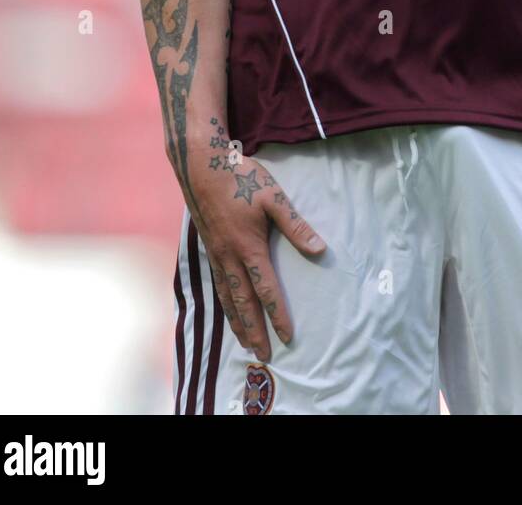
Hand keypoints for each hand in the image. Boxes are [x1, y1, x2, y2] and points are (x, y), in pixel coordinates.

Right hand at [180, 126, 326, 361]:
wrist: (200, 165)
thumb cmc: (240, 178)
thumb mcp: (274, 197)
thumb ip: (296, 226)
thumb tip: (320, 251)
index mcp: (248, 247)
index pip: (266, 290)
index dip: (277, 315)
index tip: (287, 337)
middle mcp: (229, 257)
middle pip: (243, 303)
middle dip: (254, 331)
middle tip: (263, 356)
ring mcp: (215, 254)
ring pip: (226, 297)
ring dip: (237, 322)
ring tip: (245, 343)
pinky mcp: (208, 247)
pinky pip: (216, 284)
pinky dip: (223, 303)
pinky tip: (227, 309)